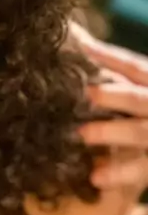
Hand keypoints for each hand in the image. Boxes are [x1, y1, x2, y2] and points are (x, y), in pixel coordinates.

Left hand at [69, 22, 147, 193]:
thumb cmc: (143, 107)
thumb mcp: (139, 86)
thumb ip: (112, 68)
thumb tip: (74, 37)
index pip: (134, 67)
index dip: (110, 58)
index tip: (83, 50)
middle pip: (138, 99)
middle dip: (113, 95)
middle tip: (86, 94)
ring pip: (139, 133)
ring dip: (111, 133)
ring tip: (81, 135)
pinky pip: (141, 170)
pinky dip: (119, 173)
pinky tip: (95, 177)